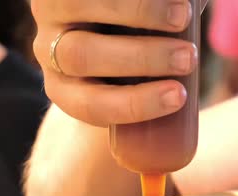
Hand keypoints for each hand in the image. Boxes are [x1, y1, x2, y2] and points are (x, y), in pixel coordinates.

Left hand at [30, 0, 197, 125]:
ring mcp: (49, 11)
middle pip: (83, 58)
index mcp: (64, 89)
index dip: (135, 105)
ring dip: (140, 14)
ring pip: (86, 12)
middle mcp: (48, 51)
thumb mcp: (132, 81)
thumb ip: (157, 95)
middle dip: (141, 59)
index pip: (91, 106)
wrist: (101, 9)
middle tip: (188, 58)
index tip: (180, 96)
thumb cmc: (128, 50)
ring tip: (183, 17)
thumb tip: (182, 141)